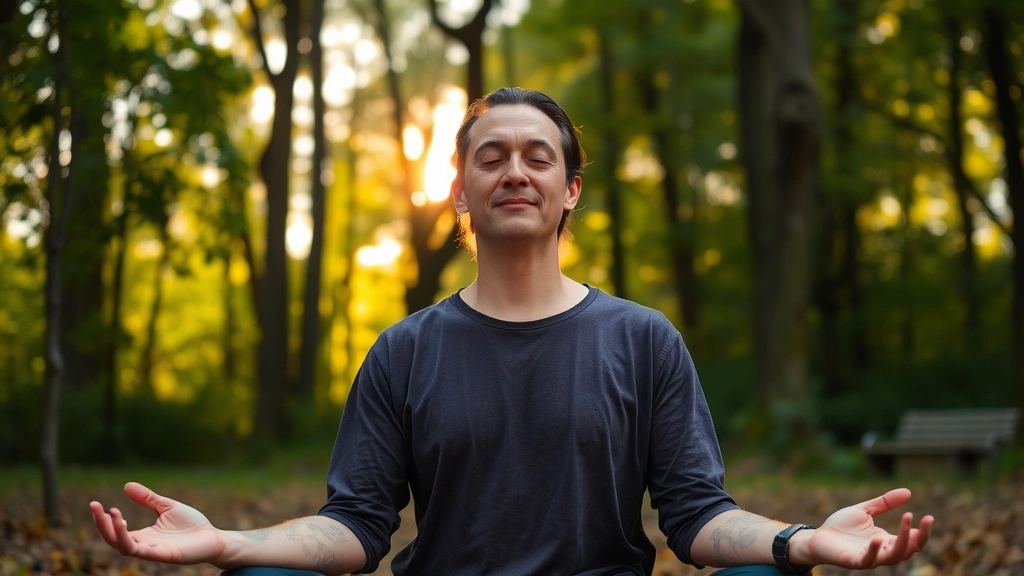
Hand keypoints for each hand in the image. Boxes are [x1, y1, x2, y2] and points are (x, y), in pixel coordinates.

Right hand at [90, 482, 225, 563]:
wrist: (213, 537)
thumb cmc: (191, 525)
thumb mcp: (166, 506)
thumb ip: (147, 499)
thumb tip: (126, 485)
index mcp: (143, 535)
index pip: (116, 530)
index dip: (104, 520)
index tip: (97, 504)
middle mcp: (144, 545)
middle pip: (114, 539)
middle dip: (101, 524)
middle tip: (94, 506)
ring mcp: (153, 551)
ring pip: (124, 547)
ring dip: (113, 531)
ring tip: (109, 513)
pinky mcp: (163, 555)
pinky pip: (141, 551)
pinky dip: (130, 539)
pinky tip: (124, 524)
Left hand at [793, 488, 933, 568]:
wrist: (818, 536)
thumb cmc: (842, 526)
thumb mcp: (865, 510)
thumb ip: (884, 503)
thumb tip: (908, 492)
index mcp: (886, 540)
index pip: (912, 541)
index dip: (922, 531)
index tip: (929, 517)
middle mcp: (881, 551)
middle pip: (908, 550)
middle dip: (918, 536)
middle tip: (924, 519)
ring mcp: (869, 557)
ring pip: (892, 556)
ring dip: (901, 542)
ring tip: (905, 522)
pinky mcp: (853, 561)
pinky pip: (867, 560)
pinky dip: (874, 550)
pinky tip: (877, 538)